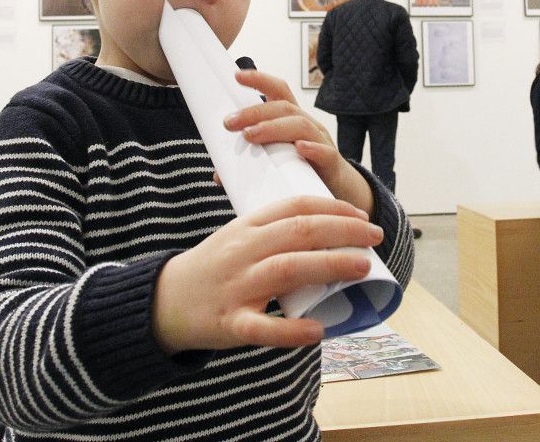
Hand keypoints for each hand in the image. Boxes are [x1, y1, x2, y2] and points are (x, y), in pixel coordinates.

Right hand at [152, 195, 383, 350]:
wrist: (164, 301)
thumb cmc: (214, 268)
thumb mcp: (239, 237)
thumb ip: (275, 232)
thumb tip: (327, 230)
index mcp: (247, 228)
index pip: (294, 207)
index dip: (333, 208)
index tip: (361, 217)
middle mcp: (243, 251)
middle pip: (298, 232)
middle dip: (343, 231)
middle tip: (374, 237)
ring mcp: (237, 287)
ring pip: (286, 269)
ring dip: (329, 265)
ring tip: (362, 266)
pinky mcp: (231, 323)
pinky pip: (262, 327)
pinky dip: (291, 330)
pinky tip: (317, 331)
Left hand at [224, 69, 373, 213]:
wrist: (339, 194)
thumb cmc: (304, 173)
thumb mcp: (277, 163)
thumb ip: (249, 164)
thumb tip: (218, 174)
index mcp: (292, 120)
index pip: (278, 91)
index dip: (259, 80)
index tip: (237, 76)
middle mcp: (308, 125)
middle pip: (284, 107)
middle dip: (255, 112)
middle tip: (229, 123)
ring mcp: (322, 142)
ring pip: (300, 125)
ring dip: (273, 128)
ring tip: (251, 136)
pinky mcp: (332, 164)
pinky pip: (325, 152)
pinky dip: (312, 149)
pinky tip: (299, 149)